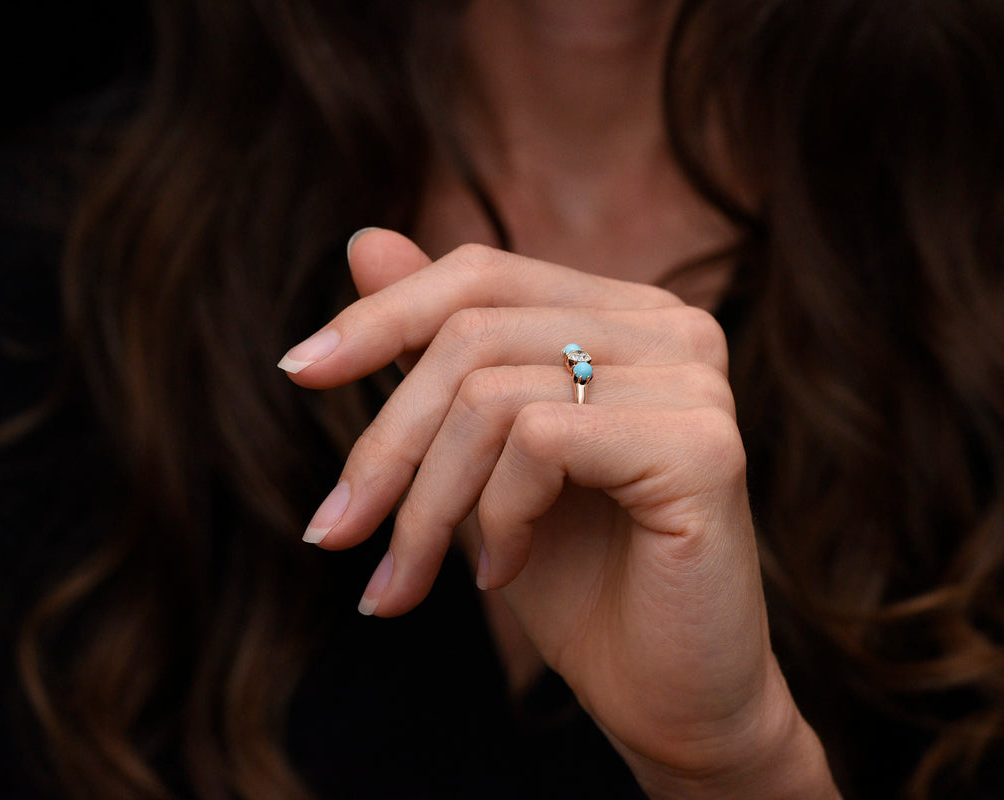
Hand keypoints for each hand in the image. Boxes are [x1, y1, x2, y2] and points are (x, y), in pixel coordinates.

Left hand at [281, 229, 836, 797]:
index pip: (482, 274)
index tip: (300, 373)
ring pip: (491, 393)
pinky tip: (503, 571)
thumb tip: (364, 240)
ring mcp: (696, 380)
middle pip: (472, 333)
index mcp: (624, 316)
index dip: (382, 315)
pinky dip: (494, 516)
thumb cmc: (578, 580)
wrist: (671, 696)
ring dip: (426, 502)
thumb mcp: (480, 460)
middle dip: (386, 443)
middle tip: (336, 533)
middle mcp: (671, 328)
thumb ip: (438, 353)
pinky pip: (538, 441)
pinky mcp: (703, 446)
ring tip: (410, 579)